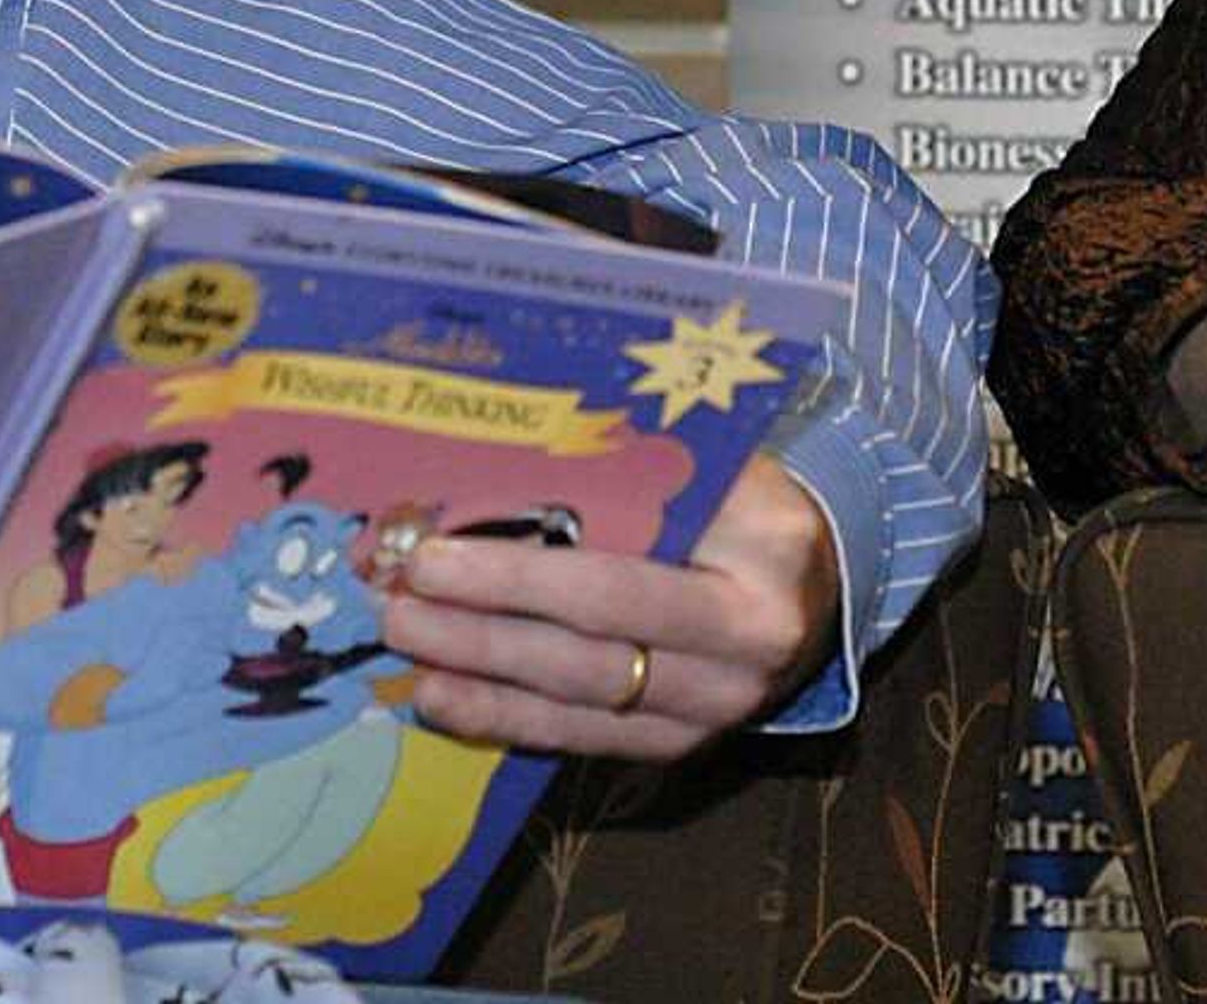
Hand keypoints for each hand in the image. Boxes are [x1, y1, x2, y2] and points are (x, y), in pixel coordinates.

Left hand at [378, 454, 838, 759]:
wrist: (810, 575)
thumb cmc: (740, 497)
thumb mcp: (704, 461)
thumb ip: (619, 469)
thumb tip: (483, 464)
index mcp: (761, 560)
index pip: (619, 581)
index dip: (516, 577)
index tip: (431, 555)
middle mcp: (748, 652)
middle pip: (590, 651)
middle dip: (480, 630)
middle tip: (396, 604)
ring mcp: (719, 711)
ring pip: (580, 702)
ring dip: (481, 679)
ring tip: (406, 650)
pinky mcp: (684, 745)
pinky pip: (585, 740)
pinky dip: (508, 720)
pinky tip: (444, 701)